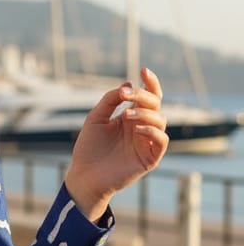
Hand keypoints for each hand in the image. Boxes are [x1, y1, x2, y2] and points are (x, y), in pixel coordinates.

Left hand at [64, 67, 168, 220]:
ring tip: (125, 115)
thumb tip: (127, 83)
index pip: (148, 97)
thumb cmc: (88, 149)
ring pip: (161, 120)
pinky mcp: (150, 158)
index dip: (150, 82)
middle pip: (155, 105)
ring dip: (145, 113)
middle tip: (126, 94)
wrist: (84, 175)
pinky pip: (161, 140)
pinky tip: (136, 129)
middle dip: (143, 95)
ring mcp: (147, 142)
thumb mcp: (96, 119)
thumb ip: (110, 101)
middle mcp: (141, 128)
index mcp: (131, 117)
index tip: (143, 70)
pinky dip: (152, 131)